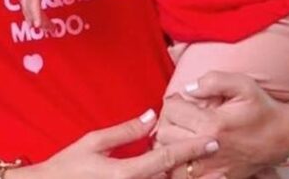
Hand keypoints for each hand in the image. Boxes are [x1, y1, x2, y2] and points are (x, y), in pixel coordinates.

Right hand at [22, 0, 67, 28]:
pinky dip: (30, 10)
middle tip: (50, 30)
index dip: (36, 14)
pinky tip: (37, 16)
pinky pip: (25, 0)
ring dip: (33, 16)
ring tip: (45, 27)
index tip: (39, 26)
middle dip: (37, 19)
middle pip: (28, 6)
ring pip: (25, 4)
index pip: (33, 0)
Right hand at [22, 109, 220, 178]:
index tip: (212, 141)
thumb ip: (124, 132)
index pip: (166, 159)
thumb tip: (151, 117)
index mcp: (125, 173)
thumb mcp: (93, 142)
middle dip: (197, 171)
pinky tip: (179, 176)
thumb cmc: (67, 167)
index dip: (191, 149)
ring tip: (211, 174)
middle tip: (220, 162)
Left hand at [157, 72, 288, 178]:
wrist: (281, 139)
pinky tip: (185, 149)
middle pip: (164, 133)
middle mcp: (207, 148)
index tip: (183, 101)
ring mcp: (208, 168)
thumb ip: (213, 80)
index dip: (174, 101)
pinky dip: (177, 161)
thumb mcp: (244, 85)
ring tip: (181, 131)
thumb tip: (188, 88)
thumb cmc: (262, 110)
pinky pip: (179, 173)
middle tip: (181, 115)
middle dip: (169, 119)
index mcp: (213, 124)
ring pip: (168, 155)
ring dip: (170, 141)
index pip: (172, 110)